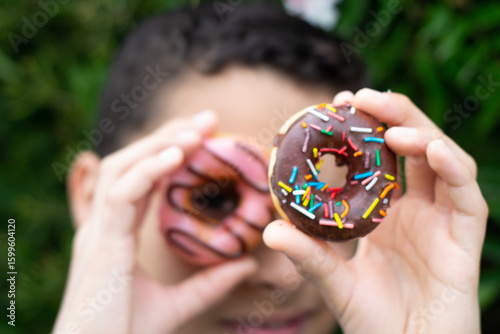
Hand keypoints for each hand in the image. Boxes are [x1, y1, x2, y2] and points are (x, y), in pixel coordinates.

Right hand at [53, 110, 256, 333]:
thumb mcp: (177, 305)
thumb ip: (209, 283)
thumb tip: (247, 264)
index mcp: (115, 234)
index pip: (140, 179)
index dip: (168, 152)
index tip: (205, 135)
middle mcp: (103, 225)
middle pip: (129, 163)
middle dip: (167, 136)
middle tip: (207, 120)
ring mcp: (98, 232)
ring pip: (121, 169)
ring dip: (157, 145)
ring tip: (195, 132)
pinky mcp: (100, 244)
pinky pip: (121, 194)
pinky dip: (147, 170)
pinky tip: (176, 155)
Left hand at [263, 89, 487, 333]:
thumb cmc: (373, 321)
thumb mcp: (335, 282)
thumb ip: (309, 256)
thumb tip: (269, 230)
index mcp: (388, 212)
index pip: (382, 157)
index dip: (365, 127)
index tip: (338, 105)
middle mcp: (419, 209)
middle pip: (414, 146)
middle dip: (392, 115)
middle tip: (360, 97)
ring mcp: (444, 220)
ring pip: (444, 159)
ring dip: (420, 132)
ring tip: (388, 121)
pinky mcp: (466, 239)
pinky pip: (467, 195)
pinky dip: (451, 166)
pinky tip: (429, 147)